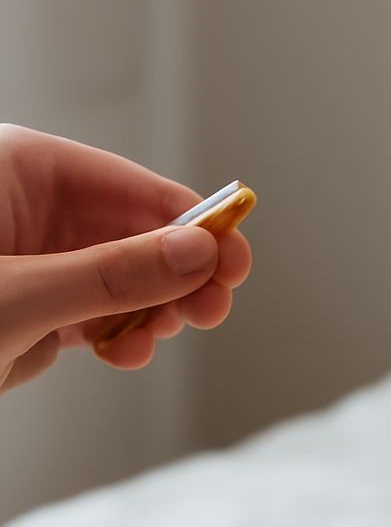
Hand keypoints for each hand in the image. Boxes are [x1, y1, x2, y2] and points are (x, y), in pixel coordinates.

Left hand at [0, 124, 252, 390]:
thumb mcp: (18, 296)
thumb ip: (114, 274)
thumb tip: (198, 254)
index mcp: (16, 173)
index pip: (126, 186)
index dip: (188, 220)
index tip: (234, 254)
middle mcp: (29, 212)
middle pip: (134, 233)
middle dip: (176, 275)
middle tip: (212, 308)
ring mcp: (33, 262)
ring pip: (123, 279)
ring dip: (152, 311)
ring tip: (155, 337)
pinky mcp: (33, 308)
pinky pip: (98, 314)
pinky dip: (120, 336)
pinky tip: (123, 353)